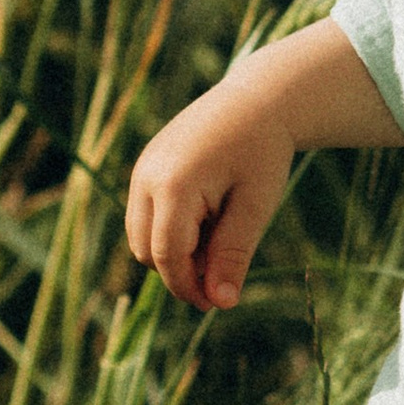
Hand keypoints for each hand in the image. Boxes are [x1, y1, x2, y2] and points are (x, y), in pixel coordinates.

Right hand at [124, 20, 403, 311]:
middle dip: (180, 271)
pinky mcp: (145, 166)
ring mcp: (142, 169)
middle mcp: (147, 176)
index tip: (216, 305)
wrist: (257, 99)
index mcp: (174, 185)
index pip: (168, 257)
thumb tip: (220, 304)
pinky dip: (169, 228)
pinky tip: (208, 215)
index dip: (189, 288)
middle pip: (147, 252)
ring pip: (141, 236)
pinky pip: (145, 215)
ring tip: (219, 231)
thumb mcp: (255, 207)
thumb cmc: (262, 153)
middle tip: (225, 265)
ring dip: (173, 251)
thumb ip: (233, 255)